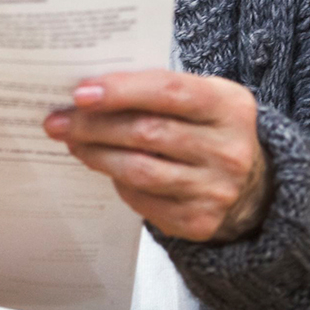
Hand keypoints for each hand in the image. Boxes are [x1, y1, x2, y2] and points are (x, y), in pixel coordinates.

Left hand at [44, 69, 271, 242]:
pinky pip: (143, 200)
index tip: (80, 93)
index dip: (120, 91)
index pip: (168, 91)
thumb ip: (154, 88)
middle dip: (94, 125)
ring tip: (73, 142)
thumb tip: (88, 91)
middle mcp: (228, 149)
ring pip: (140, 170)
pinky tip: (105, 167)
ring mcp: (216, 189)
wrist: (252, 185)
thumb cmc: (206, 128)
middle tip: (58, 121)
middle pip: (147, 133)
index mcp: (228, 106)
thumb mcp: (199, 97)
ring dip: (97, 155)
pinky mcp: (199, 221)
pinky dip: (118, 182)